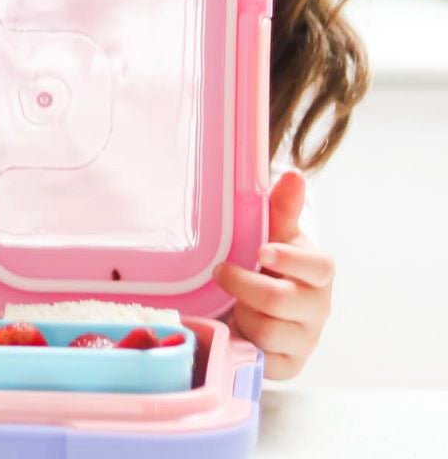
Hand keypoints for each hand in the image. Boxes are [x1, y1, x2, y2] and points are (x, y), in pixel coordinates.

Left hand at [213, 170, 332, 380]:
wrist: (263, 308)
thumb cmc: (270, 264)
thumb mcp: (274, 235)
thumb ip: (283, 208)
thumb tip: (293, 175)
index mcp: (318, 272)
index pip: (319, 266)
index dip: (291, 258)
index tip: (262, 250)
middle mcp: (317, 308)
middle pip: (281, 301)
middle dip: (244, 285)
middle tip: (220, 272)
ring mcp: (305, 339)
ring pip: (267, 330)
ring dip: (241, 313)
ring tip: (231, 301)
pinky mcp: (289, 365)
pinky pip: (261, 357)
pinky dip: (242, 340)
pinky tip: (236, 326)